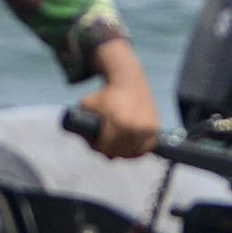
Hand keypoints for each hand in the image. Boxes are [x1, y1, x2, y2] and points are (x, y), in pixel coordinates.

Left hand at [71, 40, 160, 158]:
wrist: (128, 79)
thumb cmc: (105, 94)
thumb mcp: (86, 104)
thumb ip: (76, 121)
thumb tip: (76, 139)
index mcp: (117, 122)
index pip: (106, 147)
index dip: (98, 148)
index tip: (96, 145)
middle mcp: (134, 126)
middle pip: (119, 151)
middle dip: (110, 151)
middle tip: (106, 148)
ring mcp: (146, 128)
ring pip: (133, 152)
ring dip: (124, 153)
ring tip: (117, 148)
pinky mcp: (154, 128)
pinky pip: (145, 148)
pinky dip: (138, 150)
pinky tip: (130, 149)